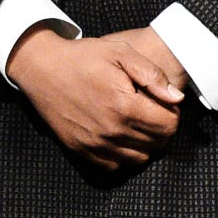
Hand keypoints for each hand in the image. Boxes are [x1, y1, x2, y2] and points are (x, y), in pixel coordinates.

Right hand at [8, 25, 181, 167]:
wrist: (41, 67)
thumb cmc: (82, 57)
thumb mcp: (121, 52)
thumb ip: (152, 75)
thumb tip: (176, 98)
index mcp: (125, 105)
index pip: (169, 125)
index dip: (172, 113)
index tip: (162, 103)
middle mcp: (111, 130)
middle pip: (157, 143)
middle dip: (161, 128)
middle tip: (150, 111)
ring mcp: (94, 143)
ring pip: (139, 158)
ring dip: (144, 143)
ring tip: (135, 123)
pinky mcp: (80, 149)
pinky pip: (114, 165)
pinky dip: (122, 155)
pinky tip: (119, 136)